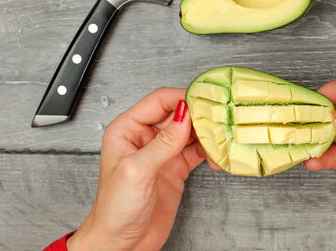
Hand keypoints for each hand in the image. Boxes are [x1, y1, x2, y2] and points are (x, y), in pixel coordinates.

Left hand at [67, 88, 204, 250]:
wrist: (121, 243)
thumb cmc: (114, 209)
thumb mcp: (137, 171)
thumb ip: (164, 142)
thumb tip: (184, 115)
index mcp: (127, 129)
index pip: (159, 101)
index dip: (182, 98)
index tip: (204, 101)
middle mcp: (145, 137)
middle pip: (179, 113)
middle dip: (200, 115)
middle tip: (219, 117)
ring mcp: (162, 152)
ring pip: (191, 131)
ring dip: (208, 133)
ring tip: (221, 136)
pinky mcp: (176, 167)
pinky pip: (197, 150)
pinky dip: (210, 150)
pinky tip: (216, 154)